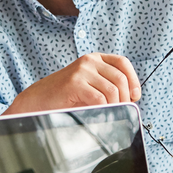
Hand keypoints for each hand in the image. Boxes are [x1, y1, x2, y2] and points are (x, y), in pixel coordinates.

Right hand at [4, 53, 140, 115]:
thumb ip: (106, 85)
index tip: (135, 96)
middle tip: (123, 110)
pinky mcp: (74, 83)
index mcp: (94, 59)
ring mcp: (81, 71)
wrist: (37, 100)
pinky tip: (99, 113)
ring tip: (110, 113)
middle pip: (120, 78)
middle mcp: (89, 61)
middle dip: (126, 98)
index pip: (123, 63)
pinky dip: (104, 109)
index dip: (133, 80)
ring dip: (115, 105)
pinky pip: (99, 99)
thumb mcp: (88, 85)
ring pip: (112, 90)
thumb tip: (131, 98)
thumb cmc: (63, 96)